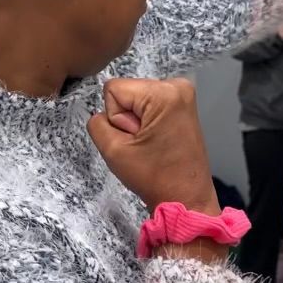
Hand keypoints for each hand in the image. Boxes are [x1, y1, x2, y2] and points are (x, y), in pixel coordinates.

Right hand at [87, 78, 219, 215]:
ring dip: (138, 121)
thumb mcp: (112, 150)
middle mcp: (177, 86)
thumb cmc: (154, 177)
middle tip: (144, 144)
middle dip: (128, 119)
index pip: (113, 90)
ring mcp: (184, 94)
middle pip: (127, 92)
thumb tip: (103, 112)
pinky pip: (150, 103)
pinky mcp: (184, 104)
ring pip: (137, 98)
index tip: (134, 138)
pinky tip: (158, 139)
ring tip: (152, 143)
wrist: (185, 197)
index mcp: (163, 93)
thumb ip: (97, 122)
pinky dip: (149, 120)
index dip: (116, 118)